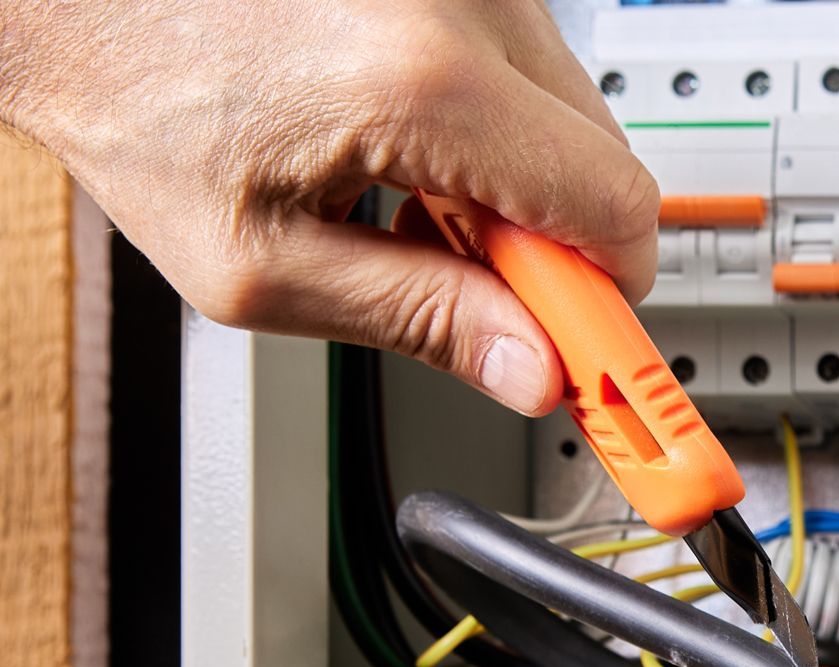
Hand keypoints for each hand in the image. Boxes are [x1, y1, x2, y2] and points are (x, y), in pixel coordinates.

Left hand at [0, 0, 656, 415]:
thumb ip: (420, 324)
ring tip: (411, 198)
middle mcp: (464, 4)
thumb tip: (532, 373)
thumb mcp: (263, 269)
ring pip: (574, 117)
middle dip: (559, 249)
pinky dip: (493, 127)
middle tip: (481, 293)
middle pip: (608, 165)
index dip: (613, 305)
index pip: (614, 212)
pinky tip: (408, 143)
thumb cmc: (140, 101)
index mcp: (422, 84)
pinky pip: (528, 69)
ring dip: (521, 184)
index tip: (614, 370)